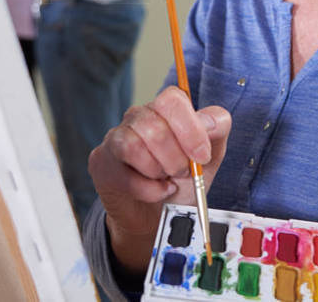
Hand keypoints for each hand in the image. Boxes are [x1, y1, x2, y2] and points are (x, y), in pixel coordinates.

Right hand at [88, 86, 232, 273]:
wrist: (159, 217)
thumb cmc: (182, 181)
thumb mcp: (209, 157)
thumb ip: (216, 132)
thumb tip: (212, 122)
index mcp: (166, 110)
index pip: (172, 100)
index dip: (190, 129)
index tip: (201, 156)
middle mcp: (139, 117)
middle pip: (154, 126)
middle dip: (175, 158)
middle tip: (182, 172)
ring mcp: (116, 137)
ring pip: (134, 146)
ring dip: (158, 172)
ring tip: (166, 180)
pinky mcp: (101, 161)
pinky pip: (124, 174)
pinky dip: (148, 190)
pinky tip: (156, 192)